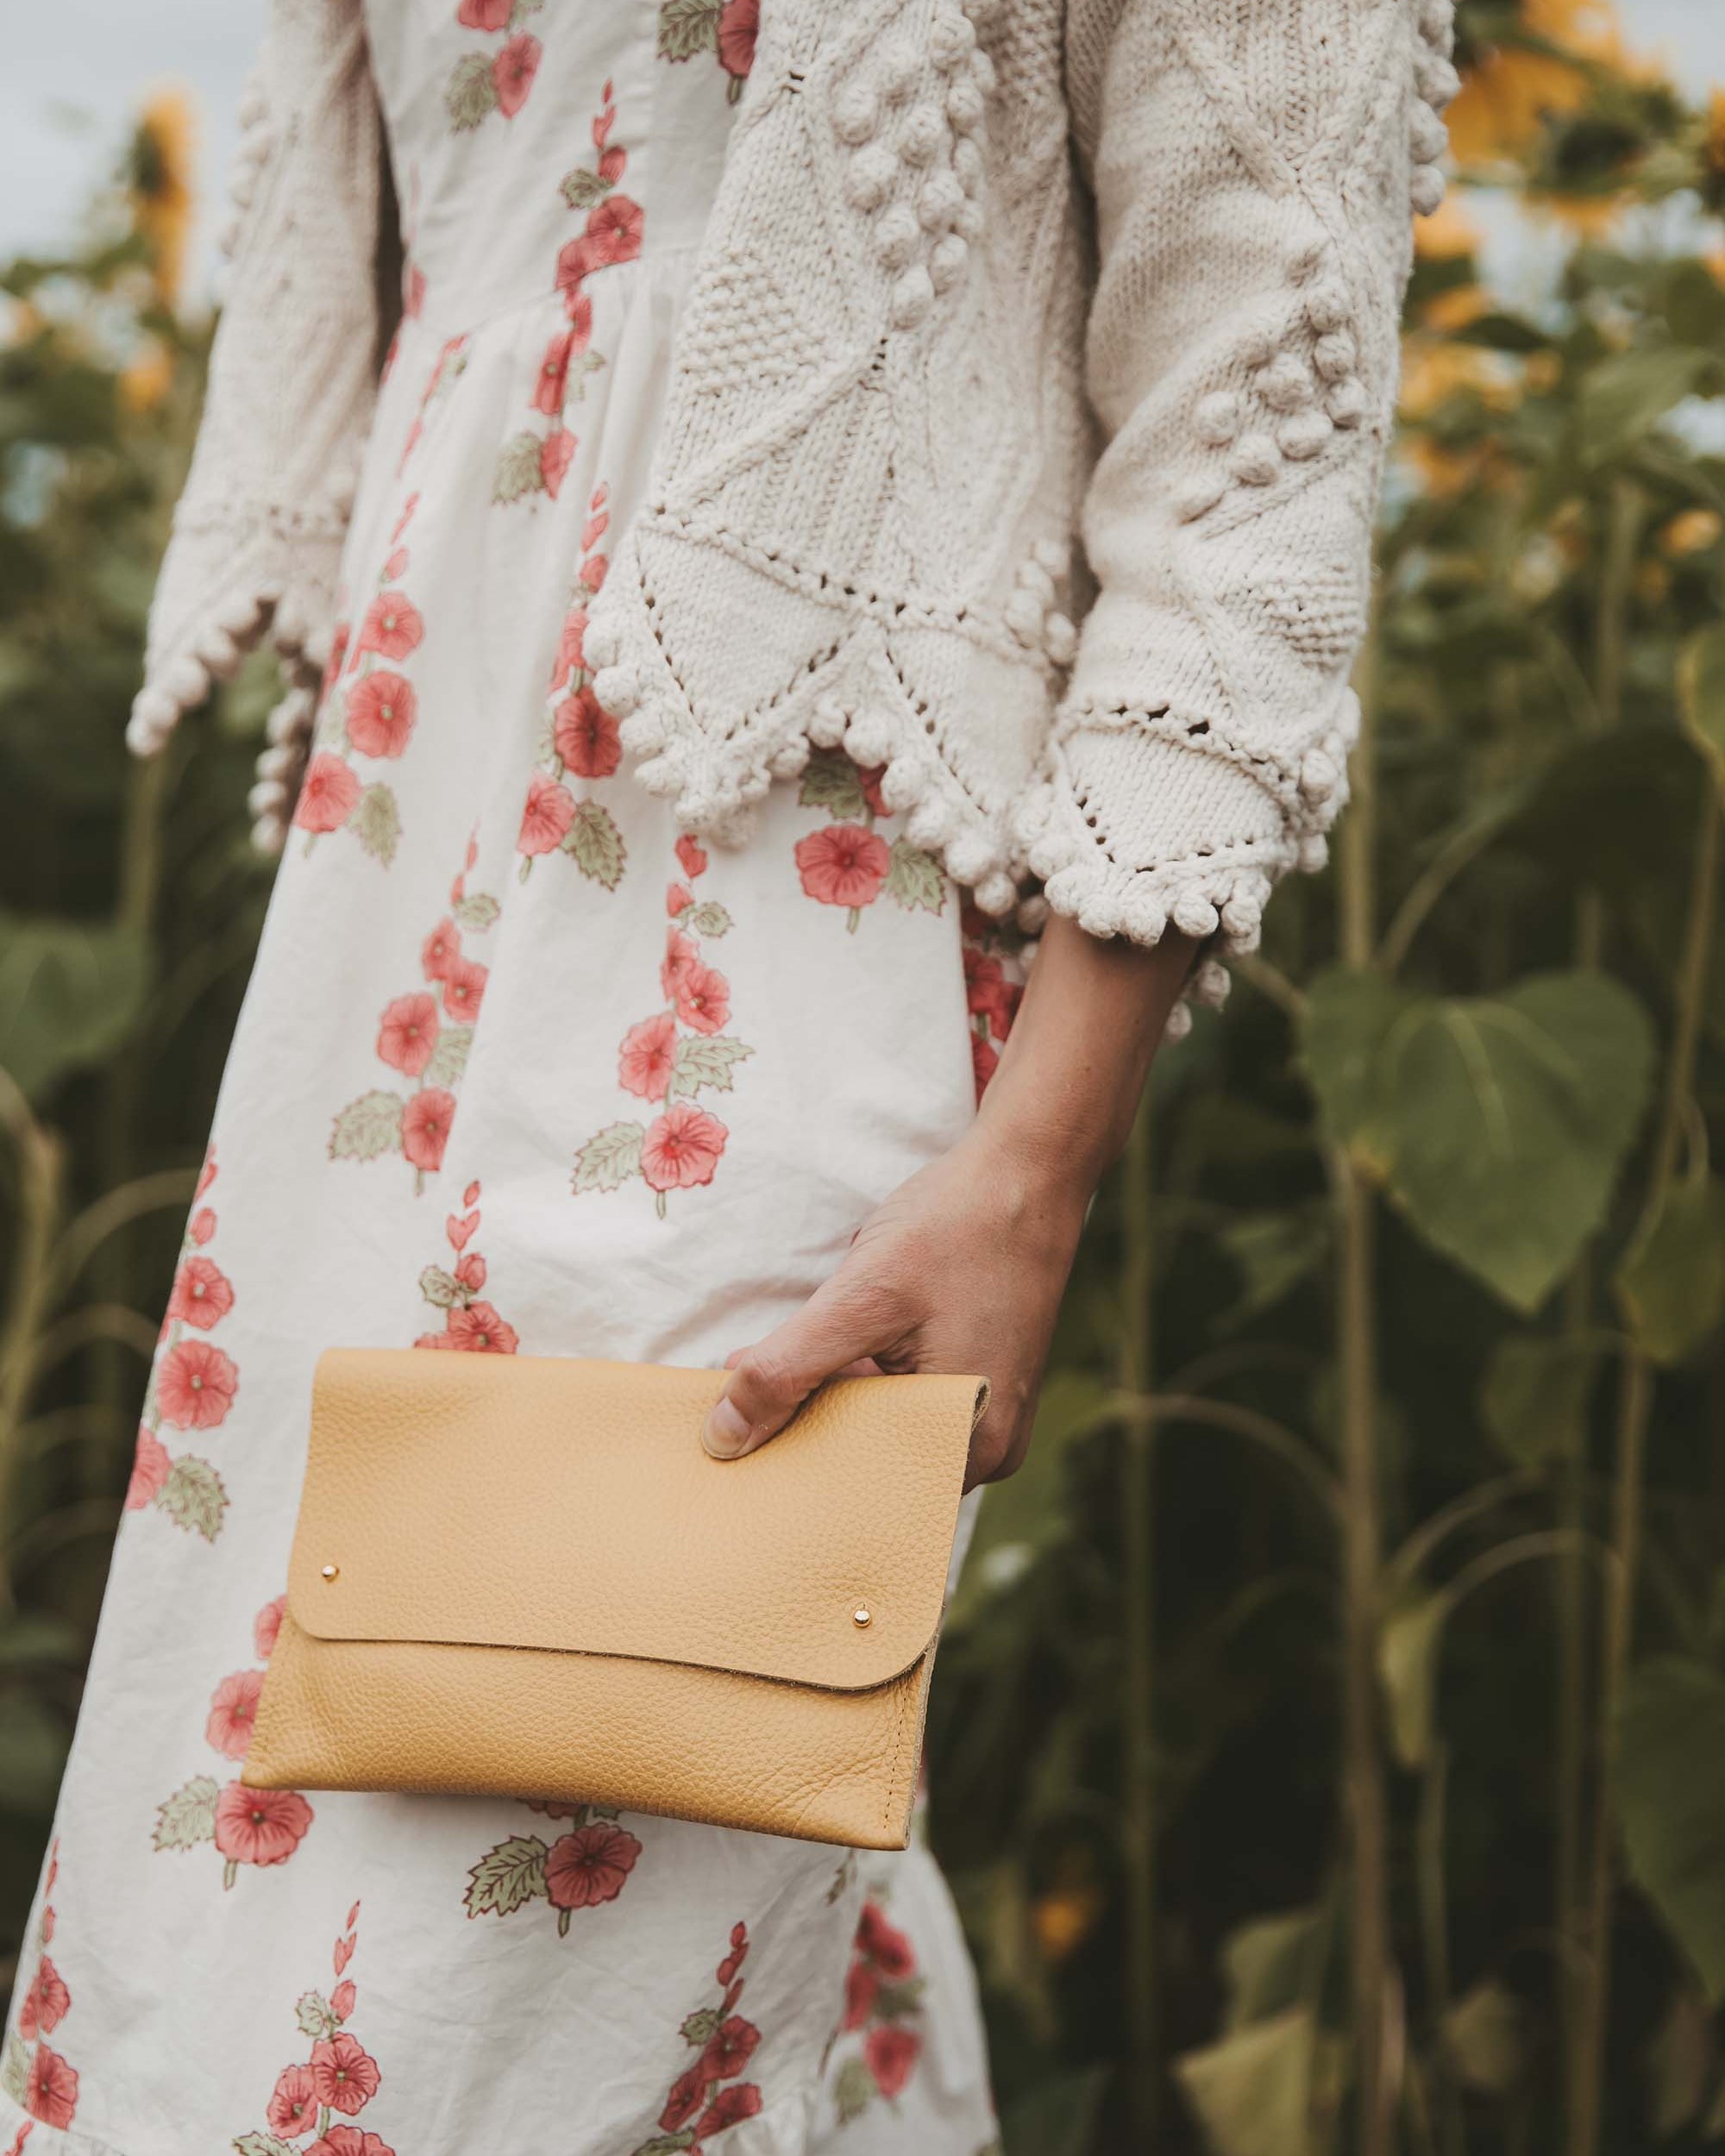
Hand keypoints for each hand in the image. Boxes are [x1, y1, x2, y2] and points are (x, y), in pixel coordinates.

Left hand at [701, 912, 1198, 1485]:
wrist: (1029, 1173)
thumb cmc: (957, 1229)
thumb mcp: (860, 1297)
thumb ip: (790, 1368)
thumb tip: (722, 1435)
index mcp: (966, 1443)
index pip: (858, 1488)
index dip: (789, 1465)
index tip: (728, 1447)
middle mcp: (988, 1448)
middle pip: (873, 1463)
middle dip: (806, 1430)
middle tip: (736, 1404)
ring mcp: (990, 1418)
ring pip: (887, 1430)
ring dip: (833, 1400)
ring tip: (779, 1375)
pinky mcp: (983, 1385)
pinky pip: (909, 1405)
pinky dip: (864, 1384)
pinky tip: (833, 1354)